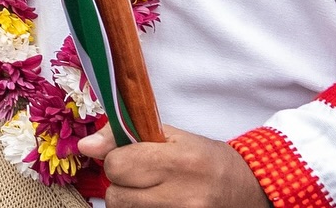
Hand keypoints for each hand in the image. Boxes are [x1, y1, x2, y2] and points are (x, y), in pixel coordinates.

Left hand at [77, 125, 269, 207]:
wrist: (249, 190)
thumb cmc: (207, 158)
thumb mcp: (170, 135)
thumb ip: (125, 135)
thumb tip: (85, 146)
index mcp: (178, 162)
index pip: (117, 166)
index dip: (115, 160)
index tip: (128, 157)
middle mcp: (182, 197)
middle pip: (117, 198)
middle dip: (121, 185)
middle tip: (140, 177)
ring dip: (130, 202)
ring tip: (150, 191)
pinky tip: (156, 203)